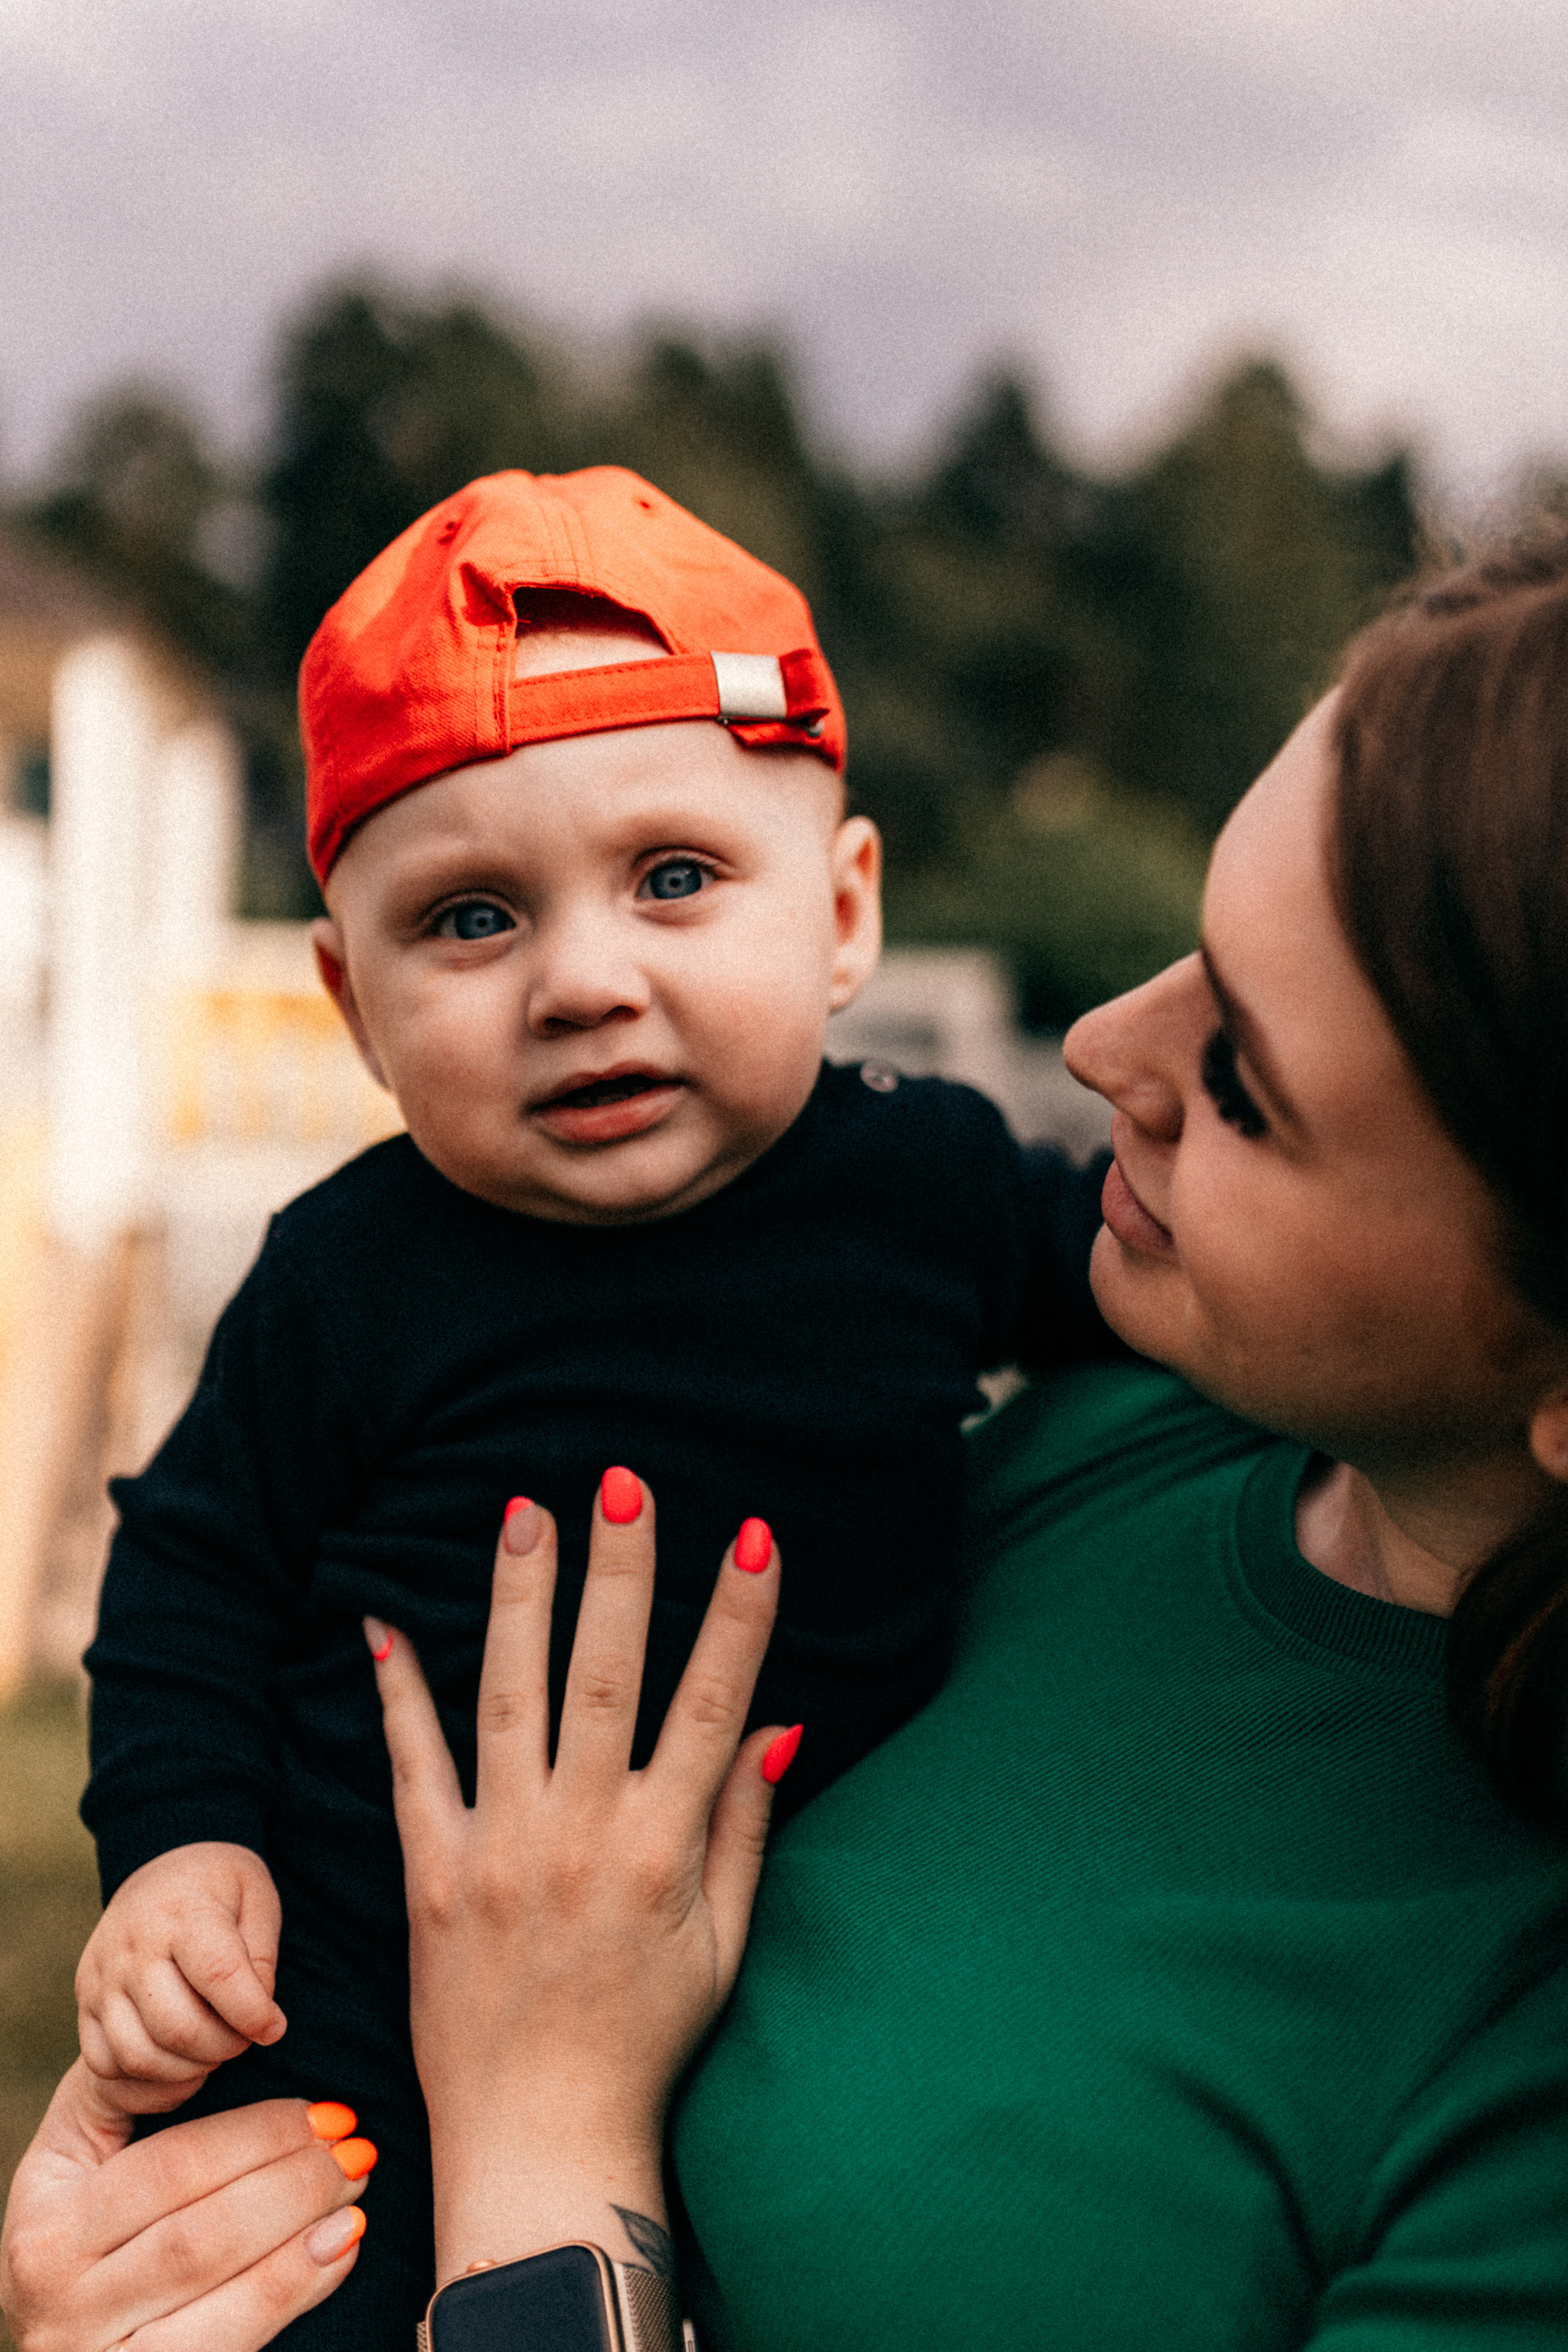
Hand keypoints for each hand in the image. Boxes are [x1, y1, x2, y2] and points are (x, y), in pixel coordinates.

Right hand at [0, 2061, 370, 2351]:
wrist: (56, 2347)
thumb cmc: (77, 2234)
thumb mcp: (71, 2163)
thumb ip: (118, 2096)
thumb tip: (209, 2047)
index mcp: (48, 2231)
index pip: (169, 2170)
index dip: (254, 2136)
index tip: (320, 2110)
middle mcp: (64, 2304)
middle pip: (199, 2235)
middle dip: (291, 2184)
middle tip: (355, 2149)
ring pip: (218, 2293)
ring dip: (302, 2237)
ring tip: (355, 2195)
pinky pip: (233, 2343)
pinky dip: (294, 2292)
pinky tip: (339, 2250)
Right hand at [75, 1843, 286, 2111]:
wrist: (161, 1873)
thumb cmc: (220, 1892)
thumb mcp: (257, 1900)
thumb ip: (262, 1958)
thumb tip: (259, 2020)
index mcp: (184, 1912)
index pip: (219, 1974)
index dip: (252, 2014)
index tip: (273, 2028)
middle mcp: (133, 1947)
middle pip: (178, 2027)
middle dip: (223, 2048)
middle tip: (243, 2039)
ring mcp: (102, 1979)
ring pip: (139, 2056)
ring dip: (187, 2069)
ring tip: (213, 2049)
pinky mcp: (86, 2004)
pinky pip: (106, 2064)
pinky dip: (146, 2078)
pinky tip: (177, 2059)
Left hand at [367, 1473, 793, 2282]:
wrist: (538, 2142)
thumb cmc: (645, 2043)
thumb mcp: (721, 1943)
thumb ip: (743, 1826)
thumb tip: (784, 1726)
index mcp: (660, 1850)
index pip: (712, 1704)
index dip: (739, 1615)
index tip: (755, 1534)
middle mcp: (580, 1836)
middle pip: (607, 1676)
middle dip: (620, 1572)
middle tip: (621, 1483)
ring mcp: (499, 1850)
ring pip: (509, 1696)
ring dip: (518, 1597)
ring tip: (523, 1511)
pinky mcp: (431, 1876)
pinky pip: (412, 1768)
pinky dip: (395, 1693)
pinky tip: (381, 1623)